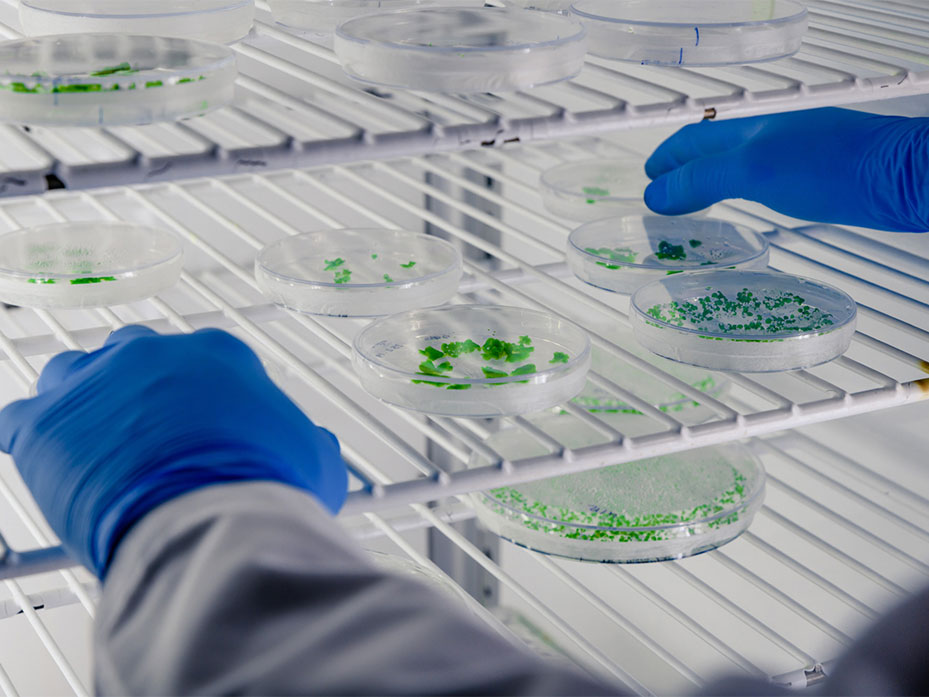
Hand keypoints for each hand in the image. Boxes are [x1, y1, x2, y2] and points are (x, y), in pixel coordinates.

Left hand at [0, 326, 346, 577]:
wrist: (215, 519)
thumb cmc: (267, 486)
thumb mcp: (315, 458)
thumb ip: (312, 442)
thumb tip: (318, 445)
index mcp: (217, 353)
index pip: (201, 360)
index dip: (201, 396)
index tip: (202, 423)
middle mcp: (153, 354)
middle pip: (135, 355)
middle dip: (139, 387)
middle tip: (149, 430)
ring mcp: (96, 383)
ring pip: (75, 373)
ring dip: (83, 400)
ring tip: (94, 440)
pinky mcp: (48, 424)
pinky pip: (22, 417)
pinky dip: (30, 434)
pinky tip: (41, 450)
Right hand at [644, 107, 928, 231]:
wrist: (905, 176)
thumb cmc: (834, 167)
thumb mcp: (754, 171)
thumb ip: (703, 179)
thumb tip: (656, 194)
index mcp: (749, 131)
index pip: (693, 139)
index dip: (666, 159)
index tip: (648, 177)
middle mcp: (770, 138)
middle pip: (713, 149)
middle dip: (683, 168)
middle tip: (663, 190)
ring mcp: (796, 155)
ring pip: (738, 164)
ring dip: (710, 180)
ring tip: (694, 198)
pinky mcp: (820, 175)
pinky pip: (763, 178)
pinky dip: (740, 189)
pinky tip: (750, 200)